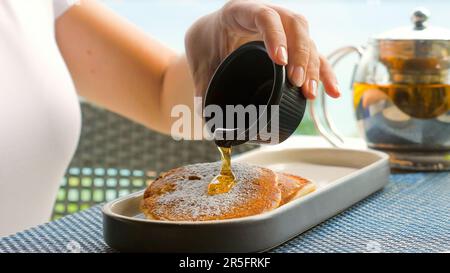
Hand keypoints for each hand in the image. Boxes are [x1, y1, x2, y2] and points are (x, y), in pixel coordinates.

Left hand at [185, 0, 339, 99]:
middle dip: (300, 54)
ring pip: (307, 40)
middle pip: (295, 25)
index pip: (264, 15)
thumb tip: (205, 118)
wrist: (209, 36)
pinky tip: (331, 91)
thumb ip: (201, 85)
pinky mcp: (291, 45)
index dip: (276, 36)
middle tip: (296, 82)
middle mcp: (266, 15)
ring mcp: (282, 30)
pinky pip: (312, 55)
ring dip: (313, 67)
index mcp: (239, 12)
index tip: (280, 61)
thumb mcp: (198, 60)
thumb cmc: (204, 44)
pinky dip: (322, 73)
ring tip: (310, 93)